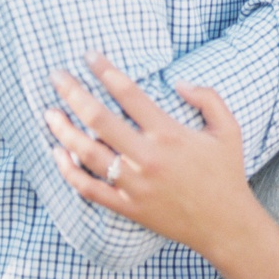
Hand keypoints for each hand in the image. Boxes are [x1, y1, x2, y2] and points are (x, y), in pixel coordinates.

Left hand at [44, 52, 259, 258]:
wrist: (224, 223)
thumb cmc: (226, 173)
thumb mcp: (229, 129)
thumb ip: (209, 99)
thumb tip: (179, 82)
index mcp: (169, 134)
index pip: (129, 94)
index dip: (105, 71)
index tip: (89, 56)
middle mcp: (147, 156)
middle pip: (99, 118)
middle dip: (73, 93)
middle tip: (56, 76)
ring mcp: (134, 183)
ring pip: (87, 153)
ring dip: (64, 130)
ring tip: (49, 113)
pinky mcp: (127, 206)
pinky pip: (89, 188)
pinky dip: (69, 172)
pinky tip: (57, 154)